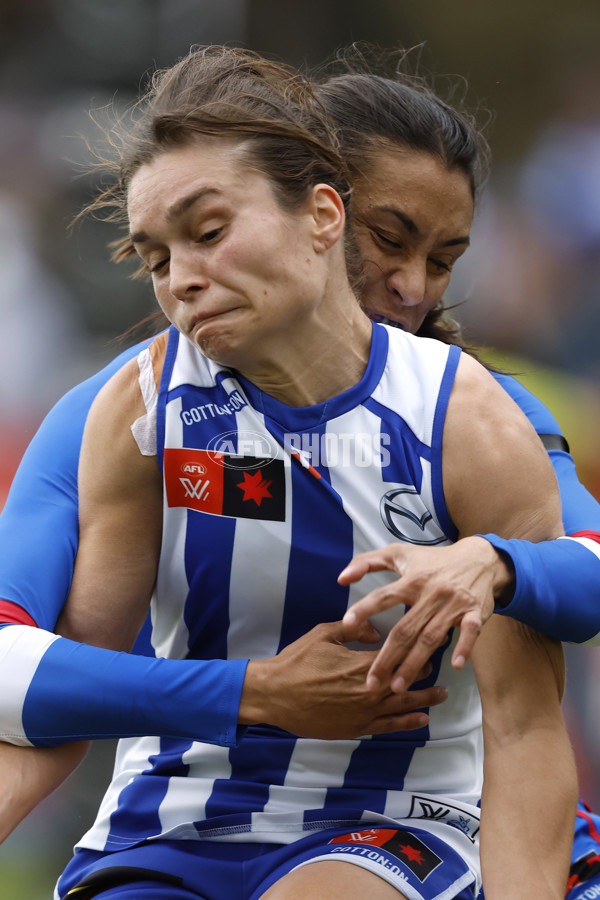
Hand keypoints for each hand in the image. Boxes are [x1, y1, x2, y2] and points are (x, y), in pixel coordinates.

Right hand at [240, 621, 447, 738]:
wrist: (274, 694)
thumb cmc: (297, 661)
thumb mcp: (324, 634)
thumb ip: (353, 630)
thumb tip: (375, 632)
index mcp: (362, 664)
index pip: (401, 655)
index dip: (418, 647)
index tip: (432, 639)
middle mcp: (369, 690)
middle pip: (407, 681)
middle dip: (426, 672)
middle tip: (442, 665)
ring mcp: (363, 712)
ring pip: (403, 706)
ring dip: (425, 700)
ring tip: (442, 695)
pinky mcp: (355, 728)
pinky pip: (388, 727)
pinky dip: (407, 723)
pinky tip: (421, 719)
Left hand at [338, 536, 513, 691]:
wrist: (478, 559)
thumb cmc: (432, 560)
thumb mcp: (399, 553)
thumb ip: (367, 562)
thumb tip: (341, 578)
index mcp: (411, 580)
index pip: (384, 596)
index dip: (365, 608)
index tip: (347, 624)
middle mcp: (431, 594)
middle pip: (405, 629)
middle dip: (387, 658)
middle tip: (371, 683)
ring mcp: (453, 605)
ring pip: (430, 638)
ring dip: (414, 663)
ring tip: (397, 687)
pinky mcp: (474, 613)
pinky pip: (470, 632)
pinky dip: (464, 647)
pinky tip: (454, 665)